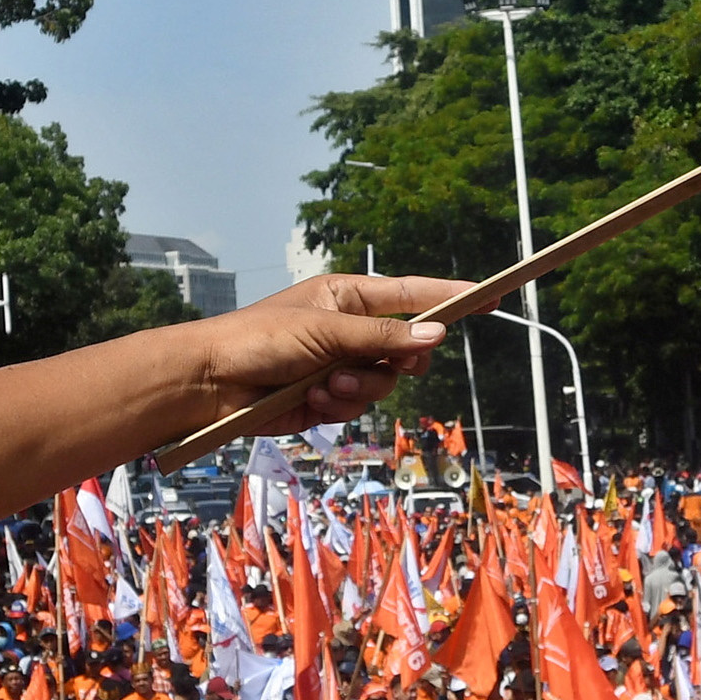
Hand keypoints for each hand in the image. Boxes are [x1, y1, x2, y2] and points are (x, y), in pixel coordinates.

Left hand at [197, 274, 478, 433]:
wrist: (211, 383)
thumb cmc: (259, 339)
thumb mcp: (326, 331)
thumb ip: (384, 335)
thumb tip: (436, 334)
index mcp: (350, 297)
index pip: (413, 294)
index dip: (451, 297)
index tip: (489, 297)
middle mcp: (351, 330)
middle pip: (407, 348)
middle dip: (395, 361)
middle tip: (390, 364)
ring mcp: (342, 364)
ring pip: (385, 382)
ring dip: (358, 388)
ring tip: (323, 385)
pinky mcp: (329, 397)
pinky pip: (359, 405)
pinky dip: (338, 405)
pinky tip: (309, 400)